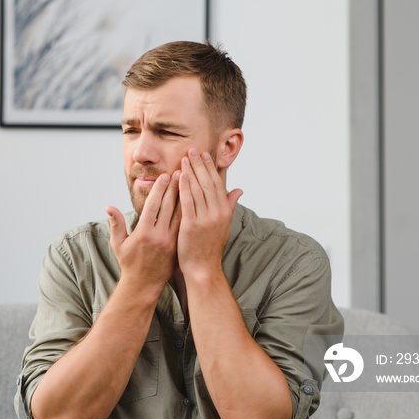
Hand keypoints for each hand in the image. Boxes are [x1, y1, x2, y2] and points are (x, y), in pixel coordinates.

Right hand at [106, 173, 180, 294]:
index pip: (153, 206)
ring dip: (185, 197)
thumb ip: (115, 224)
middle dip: (175, 188)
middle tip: (181, 171)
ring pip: (180, 215)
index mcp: (144, 233)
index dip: (160, 189)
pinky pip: (185, 225)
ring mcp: (171, 242)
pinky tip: (194, 200)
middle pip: (169, 207)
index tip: (165, 176)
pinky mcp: (178, 246)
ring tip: (189, 182)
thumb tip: (108, 206)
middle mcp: (159, 236)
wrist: (143, 285)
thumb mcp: (118, 244)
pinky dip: (189, 212)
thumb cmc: (128, 263)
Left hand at [177, 149, 242, 276]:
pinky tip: (179, 176)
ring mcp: (205, 219)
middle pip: (207, 183)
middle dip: (200, 165)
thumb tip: (239, 190)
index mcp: (224, 212)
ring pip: (197, 189)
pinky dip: (184, 187)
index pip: (217, 183)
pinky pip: (188, 202)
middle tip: (192, 150)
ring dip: (191, 172)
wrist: (203, 268)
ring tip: (184, 158)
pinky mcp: (192, 226)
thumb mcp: (224, 225)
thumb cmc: (211, 247)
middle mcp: (217, 213)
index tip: (204, 154)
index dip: (210, 168)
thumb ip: (229, 205)